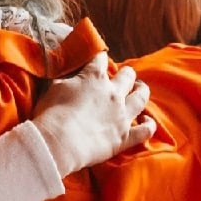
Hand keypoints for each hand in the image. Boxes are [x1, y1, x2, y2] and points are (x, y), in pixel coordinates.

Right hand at [31, 53, 153, 175]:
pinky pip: (145, 130)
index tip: (96, 59)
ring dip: (142, 91)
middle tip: (123, 75)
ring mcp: (122, 115)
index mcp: (94, 78)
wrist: (60, 143)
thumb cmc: (51, 114)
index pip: (100, 59)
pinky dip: (148, 125)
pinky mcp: (125, 137)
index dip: (98, 58)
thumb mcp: (52, 87)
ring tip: (140, 88)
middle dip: (125, 73)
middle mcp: (113, 93)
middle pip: (127, 75)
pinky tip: (147, 121)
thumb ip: (62, 77)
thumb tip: (61, 69)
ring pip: (141, 98)